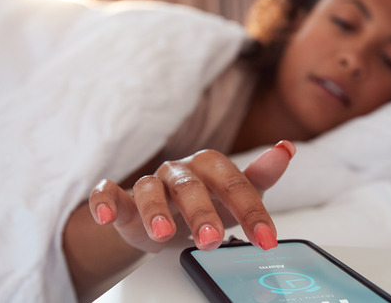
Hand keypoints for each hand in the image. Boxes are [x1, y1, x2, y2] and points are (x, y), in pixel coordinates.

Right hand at [88, 140, 294, 252]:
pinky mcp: (121, 200)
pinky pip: (107, 193)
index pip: (235, 185)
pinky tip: (106, 216)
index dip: (252, 212)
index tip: (267, 240)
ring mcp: (149, 184)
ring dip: (155, 210)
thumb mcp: (235, 195)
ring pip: (148, 190)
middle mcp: (180, 172)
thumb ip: (260, 177)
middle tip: (213, 241)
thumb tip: (287, 148)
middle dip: (201, 213)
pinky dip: (104, 202)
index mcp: (210, 167)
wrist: (164, 219)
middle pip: (190, 187)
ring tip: (163, 233)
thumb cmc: (204, 202)